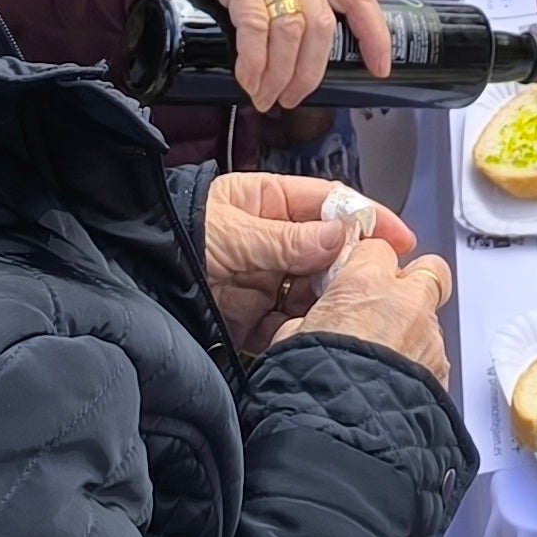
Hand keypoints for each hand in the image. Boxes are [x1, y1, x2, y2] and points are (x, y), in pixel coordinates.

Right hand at [168, 0, 388, 107]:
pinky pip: (255, 28)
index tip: (378, 69)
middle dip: (309, 73)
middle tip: (292, 98)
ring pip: (291, 33)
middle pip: (322, 27)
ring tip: (266, 96)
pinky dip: (254, 62)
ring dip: (280, 74)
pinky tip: (249, 79)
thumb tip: (313, 51)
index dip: (374, 36)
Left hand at [201, 172, 411, 357]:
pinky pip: (294, 324)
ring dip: (333, 300)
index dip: (366, 217)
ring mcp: (267, 281)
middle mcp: (273, 241)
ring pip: (316, 290)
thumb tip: (343, 236)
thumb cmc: (180, 240)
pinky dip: (307, 330)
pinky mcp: (257, 319)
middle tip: (382, 282)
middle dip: (354, 265)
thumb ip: (288, 239)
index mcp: (268, 203)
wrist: (136, 284)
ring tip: (353, 311)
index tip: (400, 236)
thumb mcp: (234, 233)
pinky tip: (321, 334)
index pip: (329, 202)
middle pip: (329, 251)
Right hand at [269, 234, 451, 387]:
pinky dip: (420, 364)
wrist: (346, 436)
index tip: (357, 278)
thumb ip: (311, 319)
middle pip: (427, 270)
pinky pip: (435, 356)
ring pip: (432, 318)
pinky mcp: (442, 370)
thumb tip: (308, 323)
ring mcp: (429, 335)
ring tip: (386, 359)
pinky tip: (396, 384)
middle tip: (390, 303)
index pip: (378, 247)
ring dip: (414, 331)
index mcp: (365, 283)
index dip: (367, 263)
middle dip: (412, 283)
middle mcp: (406, 301)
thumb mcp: (292, 341)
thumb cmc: (315, 389)